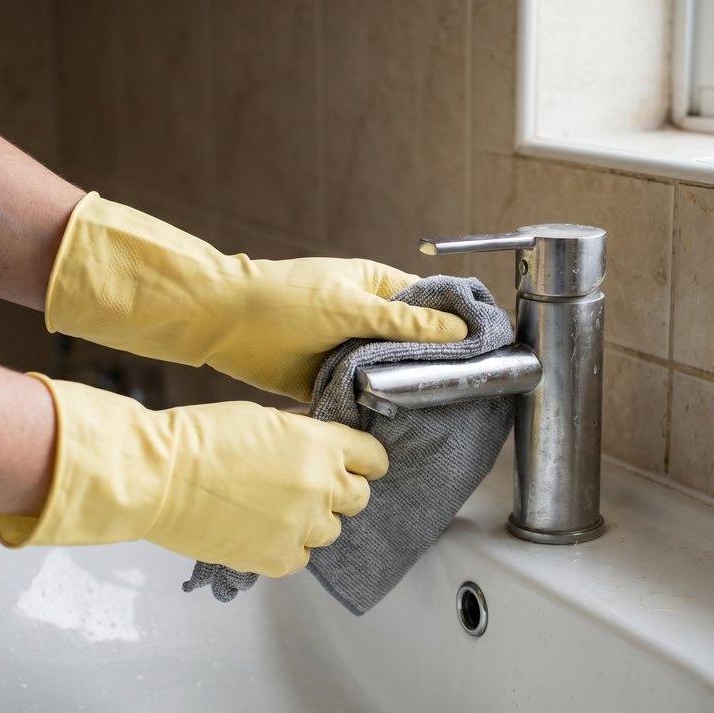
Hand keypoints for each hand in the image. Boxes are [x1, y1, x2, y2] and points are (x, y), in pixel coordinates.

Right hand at [0, 375, 387, 576]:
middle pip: (359, 498)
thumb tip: (319, 447)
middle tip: (309, 488)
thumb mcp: (264, 419)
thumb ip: (302, 437)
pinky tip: (260, 531)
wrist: (158, 477)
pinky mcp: (277, 558)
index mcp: (321, 444)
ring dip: (310, 521)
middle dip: (339, 492)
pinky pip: (301, 557)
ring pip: (331, 531)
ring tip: (275, 510)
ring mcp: (302, 525)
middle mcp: (321, 486)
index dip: (364, 461)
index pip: (372, 457)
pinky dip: (286, 547)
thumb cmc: (200, 438)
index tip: (357, 466)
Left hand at [43, 193, 467, 400]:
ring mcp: (350, 350)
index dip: (460, 326)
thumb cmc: (285, 299)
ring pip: (391, 373)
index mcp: (378, 288)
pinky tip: (399, 424)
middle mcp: (369, 319)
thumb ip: (404, 324)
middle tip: (470, 392)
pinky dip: (376, 406)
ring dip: (405, 389)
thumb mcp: (351, 307)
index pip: (432, 306)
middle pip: (416, 345)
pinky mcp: (330, 379)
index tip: (488, 350)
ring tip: (441, 414)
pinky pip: (363, 394)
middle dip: (436, 365)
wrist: (226, 323)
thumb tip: (458, 331)